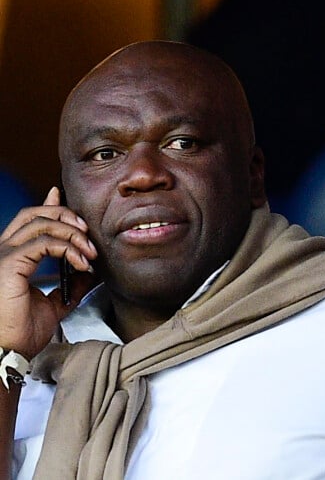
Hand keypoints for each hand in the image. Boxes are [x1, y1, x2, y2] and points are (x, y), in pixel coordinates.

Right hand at [0, 187, 96, 358]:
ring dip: (73, 234)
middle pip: (34, 214)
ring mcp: (4, 256)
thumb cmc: (22, 333)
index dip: (47, 204)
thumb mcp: (55, 304)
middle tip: (87, 232)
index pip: (28, 220)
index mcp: (11, 258)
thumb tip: (89, 273)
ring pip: (42, 223)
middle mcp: (4, 252)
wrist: (8, 354)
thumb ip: (69, 286)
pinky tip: (82, 264)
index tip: (62, 195)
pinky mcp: (9, 265)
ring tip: (90, 253)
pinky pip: (45, 243)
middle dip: (66, 215)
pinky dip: (69, 249)